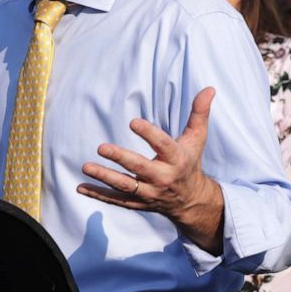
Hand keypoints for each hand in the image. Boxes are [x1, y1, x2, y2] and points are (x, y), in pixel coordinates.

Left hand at [78, 87, 223, 254]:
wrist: (190, 200)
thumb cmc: (190, 161)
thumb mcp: (197, 138)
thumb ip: (200, 113)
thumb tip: (209, 88)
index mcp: (177, 160)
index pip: (163, 145)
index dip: (149, 134)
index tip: (133, 122)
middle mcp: (163, 178)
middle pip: (140, 168)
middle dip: (121, 159)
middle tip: (101, 147)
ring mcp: (149, 193)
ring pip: (125, 186)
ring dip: (104, 177)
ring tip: (86, 166)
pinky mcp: (138, 203)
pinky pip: (116, 201)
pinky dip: (98, 195)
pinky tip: (81, 187)